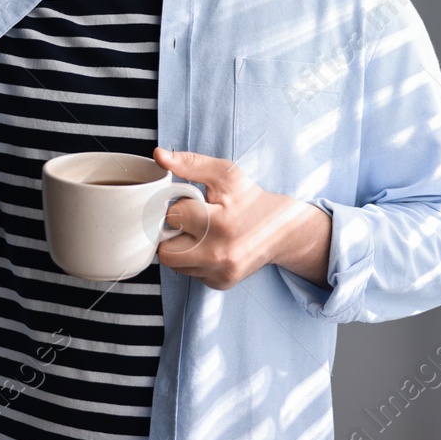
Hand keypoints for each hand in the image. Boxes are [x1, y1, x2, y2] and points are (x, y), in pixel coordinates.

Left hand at [153, 147, 331, 291]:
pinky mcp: (221, 283)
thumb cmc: (250, 198)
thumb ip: (190, 163)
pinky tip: (210, 245)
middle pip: (166, 250)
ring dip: (181, 247)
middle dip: (172, 233)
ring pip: (175, 264)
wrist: (281, 229)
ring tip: (201, 232)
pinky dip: (193, 259)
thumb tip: (159, 156)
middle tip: (191, 221)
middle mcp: (219, 255)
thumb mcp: (226, 174)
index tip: (193, 203)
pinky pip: (189, 273)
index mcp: (220, 224)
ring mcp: (220, 273)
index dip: (179, 206)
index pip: (173, 216)